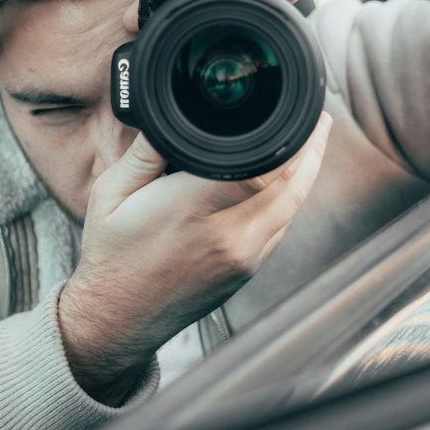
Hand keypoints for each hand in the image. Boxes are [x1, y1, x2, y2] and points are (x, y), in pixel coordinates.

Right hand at [57, 112, 332, 404]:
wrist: (118, 318)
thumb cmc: (112, 255)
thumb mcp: (112, 191)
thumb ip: (146, 149)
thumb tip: (169, 112)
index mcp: (194, 207)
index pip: (261, 168)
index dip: (288, 139)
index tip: (297, 115)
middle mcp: (229, 234)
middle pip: (291, 185)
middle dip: (309, 149)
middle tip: (318, 119)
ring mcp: (244, 256)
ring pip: (293, 207)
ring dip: (307, 173)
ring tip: (313, 142)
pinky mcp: (248, 270)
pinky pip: (281, 227)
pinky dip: (291, 200)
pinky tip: (289, 182)